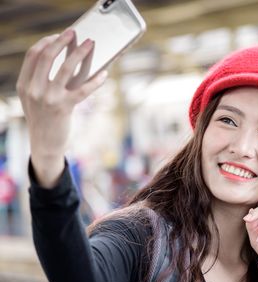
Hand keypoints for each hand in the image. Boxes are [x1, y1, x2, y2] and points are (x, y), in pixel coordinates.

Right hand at [16, 29, 106, 185]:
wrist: (45, 144)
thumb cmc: (44, 118)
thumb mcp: (35, 98)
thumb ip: (40, 81)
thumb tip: (63, 60)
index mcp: (24, 84)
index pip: (33, 56)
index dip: (46, 43)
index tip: (58, 36)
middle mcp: (34, 89)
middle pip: (47, 57)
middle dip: (62, 41)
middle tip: (74, 32)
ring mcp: (48, 98)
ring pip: (65, 69)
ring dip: (79, 53)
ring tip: (90, 44)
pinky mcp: (64, 108)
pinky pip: (83, 90)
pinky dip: (95, 81)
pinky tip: (104, 74)